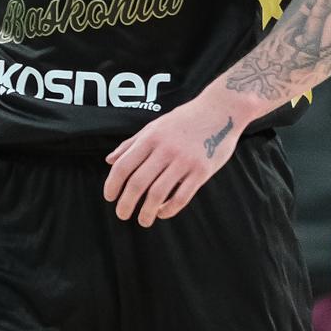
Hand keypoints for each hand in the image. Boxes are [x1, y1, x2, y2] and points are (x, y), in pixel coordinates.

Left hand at [102, 95, 248, 227]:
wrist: (221, 110)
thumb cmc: (185, 119)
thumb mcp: (155, 126)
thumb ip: (132, 143)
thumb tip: (109, 161)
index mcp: (151, 137)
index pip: (124, 165)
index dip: (112, 184)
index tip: (109, 197)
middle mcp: (166, 149)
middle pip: (138, 182)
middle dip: (126, 203)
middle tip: (122, 214)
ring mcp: (185, 161)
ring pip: (158, 193)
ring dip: (146, 212)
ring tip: (142, 220)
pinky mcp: (202, 171)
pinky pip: (182, 196)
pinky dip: (169, 209)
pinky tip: (162, 213)